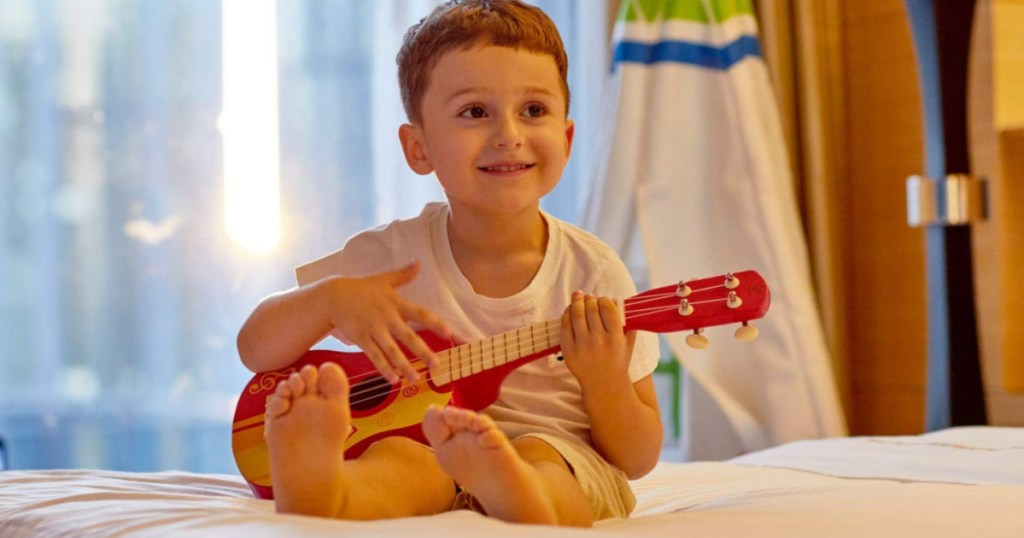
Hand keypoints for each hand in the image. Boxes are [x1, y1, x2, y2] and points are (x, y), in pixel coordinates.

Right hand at [317, 262, 452, 383]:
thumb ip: (403, 274)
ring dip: (403, 366)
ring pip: (391, 350)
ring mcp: (373, 329)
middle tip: (437, 365)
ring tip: (415, 379)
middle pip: (408, 336)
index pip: (420, 314)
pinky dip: (384, 368)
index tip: (450, 333)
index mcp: (396, 303)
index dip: (435, 323)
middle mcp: (387, 317)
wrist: (333, 296)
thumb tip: (419, 263)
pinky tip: (393, 380)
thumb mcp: (383, 279)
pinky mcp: (361, 339)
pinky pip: (374, 356)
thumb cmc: (361, 288)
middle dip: (423, 351)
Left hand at [559, 290, 634, 388]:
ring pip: (577, 315)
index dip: (604, 300)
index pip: (607, 309)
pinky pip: (565, 326)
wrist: (604, 385)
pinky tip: (570, 310)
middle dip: (590, 299)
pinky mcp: (569, 351)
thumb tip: (621, 302)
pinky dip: (566, 314)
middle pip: (591, 309)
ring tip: (578, 296)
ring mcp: (582, 346)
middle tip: (589, 296)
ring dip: (577, 302)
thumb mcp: (628, 344)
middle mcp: (598, 341)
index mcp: (615, 338)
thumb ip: (628, 324)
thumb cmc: (617, 362)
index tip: (603, 299)